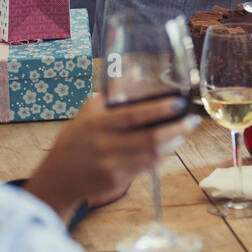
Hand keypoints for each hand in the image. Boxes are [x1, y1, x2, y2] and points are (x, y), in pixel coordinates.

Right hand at [25, 94, 199, 220]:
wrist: (59, 178)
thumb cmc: (76, 139)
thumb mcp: (89, 111)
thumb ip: (114, 91)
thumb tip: (136, 69)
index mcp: (98, 124)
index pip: (132, 115)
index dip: (158, 109)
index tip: (178, 103)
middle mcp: (105, 146)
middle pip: (149, 139)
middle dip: (176, 130)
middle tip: (192, 121)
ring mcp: (112, 166)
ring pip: (152, 156)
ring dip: (172, 144)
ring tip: (184, 133)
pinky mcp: (117, 182)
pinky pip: (146, 168)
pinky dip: (161, 156)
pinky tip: (169, 147)